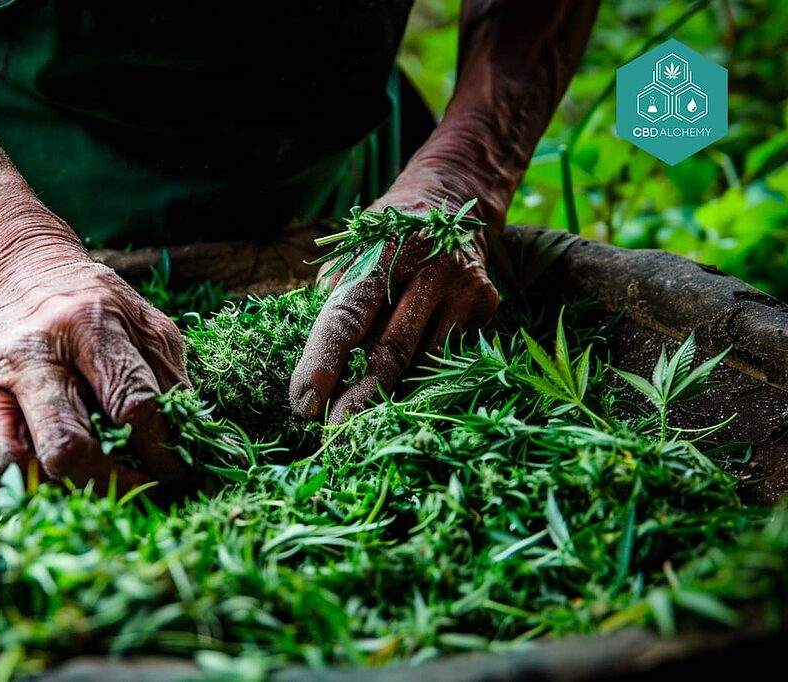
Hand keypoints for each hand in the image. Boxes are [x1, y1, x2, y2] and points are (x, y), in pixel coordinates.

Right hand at [0, 255, 189, 498]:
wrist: (18, 277)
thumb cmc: (95, 308)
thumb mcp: (147, 327)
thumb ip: (173, 383)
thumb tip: (205, 445)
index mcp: (86, 326)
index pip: (132, 406)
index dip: (164, 450)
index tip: (180, 470)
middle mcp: (31, 356)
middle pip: (66, 446)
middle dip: (112, 480)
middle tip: (139, 486)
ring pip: (9, 465)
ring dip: (54, 490)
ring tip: (88, 485)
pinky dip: (12, 496)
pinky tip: (48, 486)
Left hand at [290, 173, 498, 423]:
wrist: (451, 201)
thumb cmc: (384, 240)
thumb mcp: (349, 253)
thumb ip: (335, 300)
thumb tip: (317, 366)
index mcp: (382, 250)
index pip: (348, 315)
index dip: (324, 361)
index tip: (305, 401)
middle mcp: (427, 268)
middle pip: (391, 349)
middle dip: (359, 398)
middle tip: (334, 432)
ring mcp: (462, 288)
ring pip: (423, 362)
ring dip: (390, 396)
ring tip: (362, 420)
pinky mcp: (485, 305)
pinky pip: (447, 356)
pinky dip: (419, 379)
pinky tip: (400, 392)